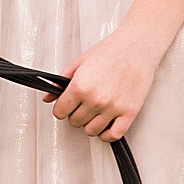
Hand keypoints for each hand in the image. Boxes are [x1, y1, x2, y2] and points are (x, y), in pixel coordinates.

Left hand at [49, 26, 165, 140]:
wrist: (136, 47)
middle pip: (75, 122)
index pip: (60, 112)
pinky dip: (106, 134)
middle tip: (81, 105)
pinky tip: (105, 125)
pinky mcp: (129, 113)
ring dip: (89, 124)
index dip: (61, 109)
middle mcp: (96, 100)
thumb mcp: (79, 62)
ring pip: (91, 131)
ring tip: (93, 112)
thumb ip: (61, 81)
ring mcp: (113, 108)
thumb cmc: (110, 51)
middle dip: (75, 114)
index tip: (65, 106)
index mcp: (80, 86)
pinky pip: (113, 135)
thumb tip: (48, 98)